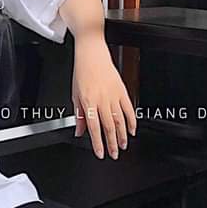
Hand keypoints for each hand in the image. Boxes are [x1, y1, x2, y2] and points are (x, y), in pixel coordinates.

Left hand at [71, 37, 136, 158]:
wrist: (92, 54)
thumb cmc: (82, 71)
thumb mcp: (74, 94)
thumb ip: (78, 115)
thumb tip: (79, 131)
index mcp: (88, 101)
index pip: (94, 128)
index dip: (98, 143)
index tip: (100, 153)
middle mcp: (101, 100)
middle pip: (109, 127)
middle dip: (112, 143)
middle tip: (114, 154)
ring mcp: (113, 95)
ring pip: (120, 120)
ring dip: (122, 135)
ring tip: (123, 145)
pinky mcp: (122, 90)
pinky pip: (129, 109)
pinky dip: (132, 121)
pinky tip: (131, 130)